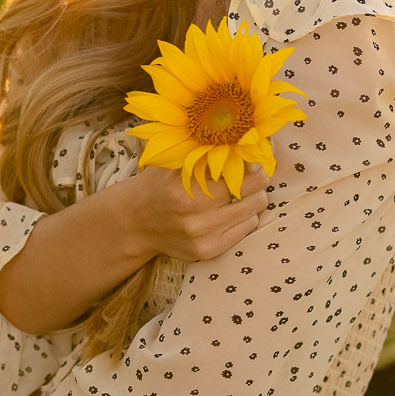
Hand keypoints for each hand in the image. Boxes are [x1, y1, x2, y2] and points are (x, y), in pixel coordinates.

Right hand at [117, 163, 270, 262]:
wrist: (137, 222)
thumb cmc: (160, 184)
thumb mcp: (175, 162)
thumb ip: (206, 153)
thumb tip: (244, 142)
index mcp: (189, 193)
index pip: (243, 176)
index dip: (254, 165)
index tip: (252, 159)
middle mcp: (197, 219)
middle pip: (255, 196)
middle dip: (257, 182)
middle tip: (252, 174)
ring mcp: (203, 239)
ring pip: (254, 213)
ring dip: (252, 200)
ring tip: (240, 192)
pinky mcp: (208, 252)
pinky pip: (246, 230)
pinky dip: (244, 217)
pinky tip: (231, 210)